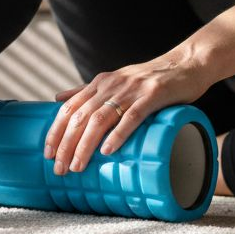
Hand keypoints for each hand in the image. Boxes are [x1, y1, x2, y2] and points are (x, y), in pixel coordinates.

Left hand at [43, 51, 209, 174]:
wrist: (186, 64)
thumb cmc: (150, 78)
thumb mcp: (115, 81)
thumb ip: (87, 90)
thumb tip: (59, 98)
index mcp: (100, 82)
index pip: (68, 108)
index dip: (55, 131)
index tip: (48, 154)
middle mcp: (110, 85)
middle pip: (80, 117)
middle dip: (66, 145)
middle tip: (60, 169)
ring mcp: (131, 90)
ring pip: (100, 119)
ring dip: (85, 145)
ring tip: (78, 166)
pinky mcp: (153, 96)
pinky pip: (131, 116)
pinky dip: (118, 134)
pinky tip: (108, 151)